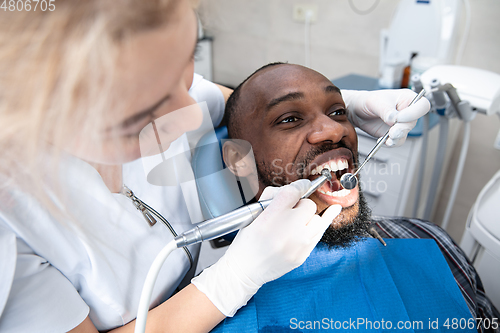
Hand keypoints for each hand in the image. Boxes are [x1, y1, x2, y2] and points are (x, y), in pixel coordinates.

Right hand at [192, 180, 341, 315]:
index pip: (293, 192)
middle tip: (288, 213)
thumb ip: (274, 196)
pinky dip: (326, 220)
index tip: (302, 185)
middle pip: (307, 204)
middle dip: (299, 206)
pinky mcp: (304, 254)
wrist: (246, 269)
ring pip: (316, 218)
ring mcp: (298, 243)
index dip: (300, 186)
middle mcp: (287, 228)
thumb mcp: (253, 212)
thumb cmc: (248, 240)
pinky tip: (335, 209)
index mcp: (271, 216)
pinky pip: (320, 232)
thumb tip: (295, 189)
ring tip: (295, 222)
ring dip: (307, 217)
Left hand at [342, 89, 430, 146]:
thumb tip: (395, 120)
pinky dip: (390, 143)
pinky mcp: (393, 134)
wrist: (357, 111)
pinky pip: (397, 141)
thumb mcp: (376, 102)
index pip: (422, 106)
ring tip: (387, 136)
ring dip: (396, 137)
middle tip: (392, 131)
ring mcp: (401, 124)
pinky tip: (382, 140)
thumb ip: (386, 111)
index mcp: (407, 99)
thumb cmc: (368, 100)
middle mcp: (407, 112)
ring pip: (405, 134)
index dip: (414, 114)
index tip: (399, 117)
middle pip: (413, 123)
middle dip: (402, 128)